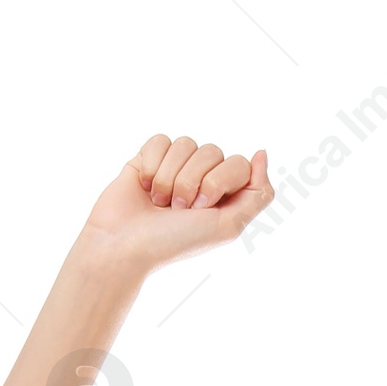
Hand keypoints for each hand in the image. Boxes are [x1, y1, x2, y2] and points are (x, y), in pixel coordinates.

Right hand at [83, 134, 273, 267]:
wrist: (124, 245)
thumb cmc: (174, 243)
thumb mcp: (227, 226)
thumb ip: (257, 195)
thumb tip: (262, 153)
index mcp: (223, 196)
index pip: (239, 164)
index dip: (219, 181)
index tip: (203, 208)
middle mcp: (201, 179)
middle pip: (213, 151)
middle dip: (193, 181)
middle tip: (178, 209)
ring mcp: (174, 167)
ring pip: (186, 143)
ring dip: (170, 176)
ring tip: (159, 202)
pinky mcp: (148, 158)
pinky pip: (160, 140)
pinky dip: (152, 165)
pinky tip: (144, 187)